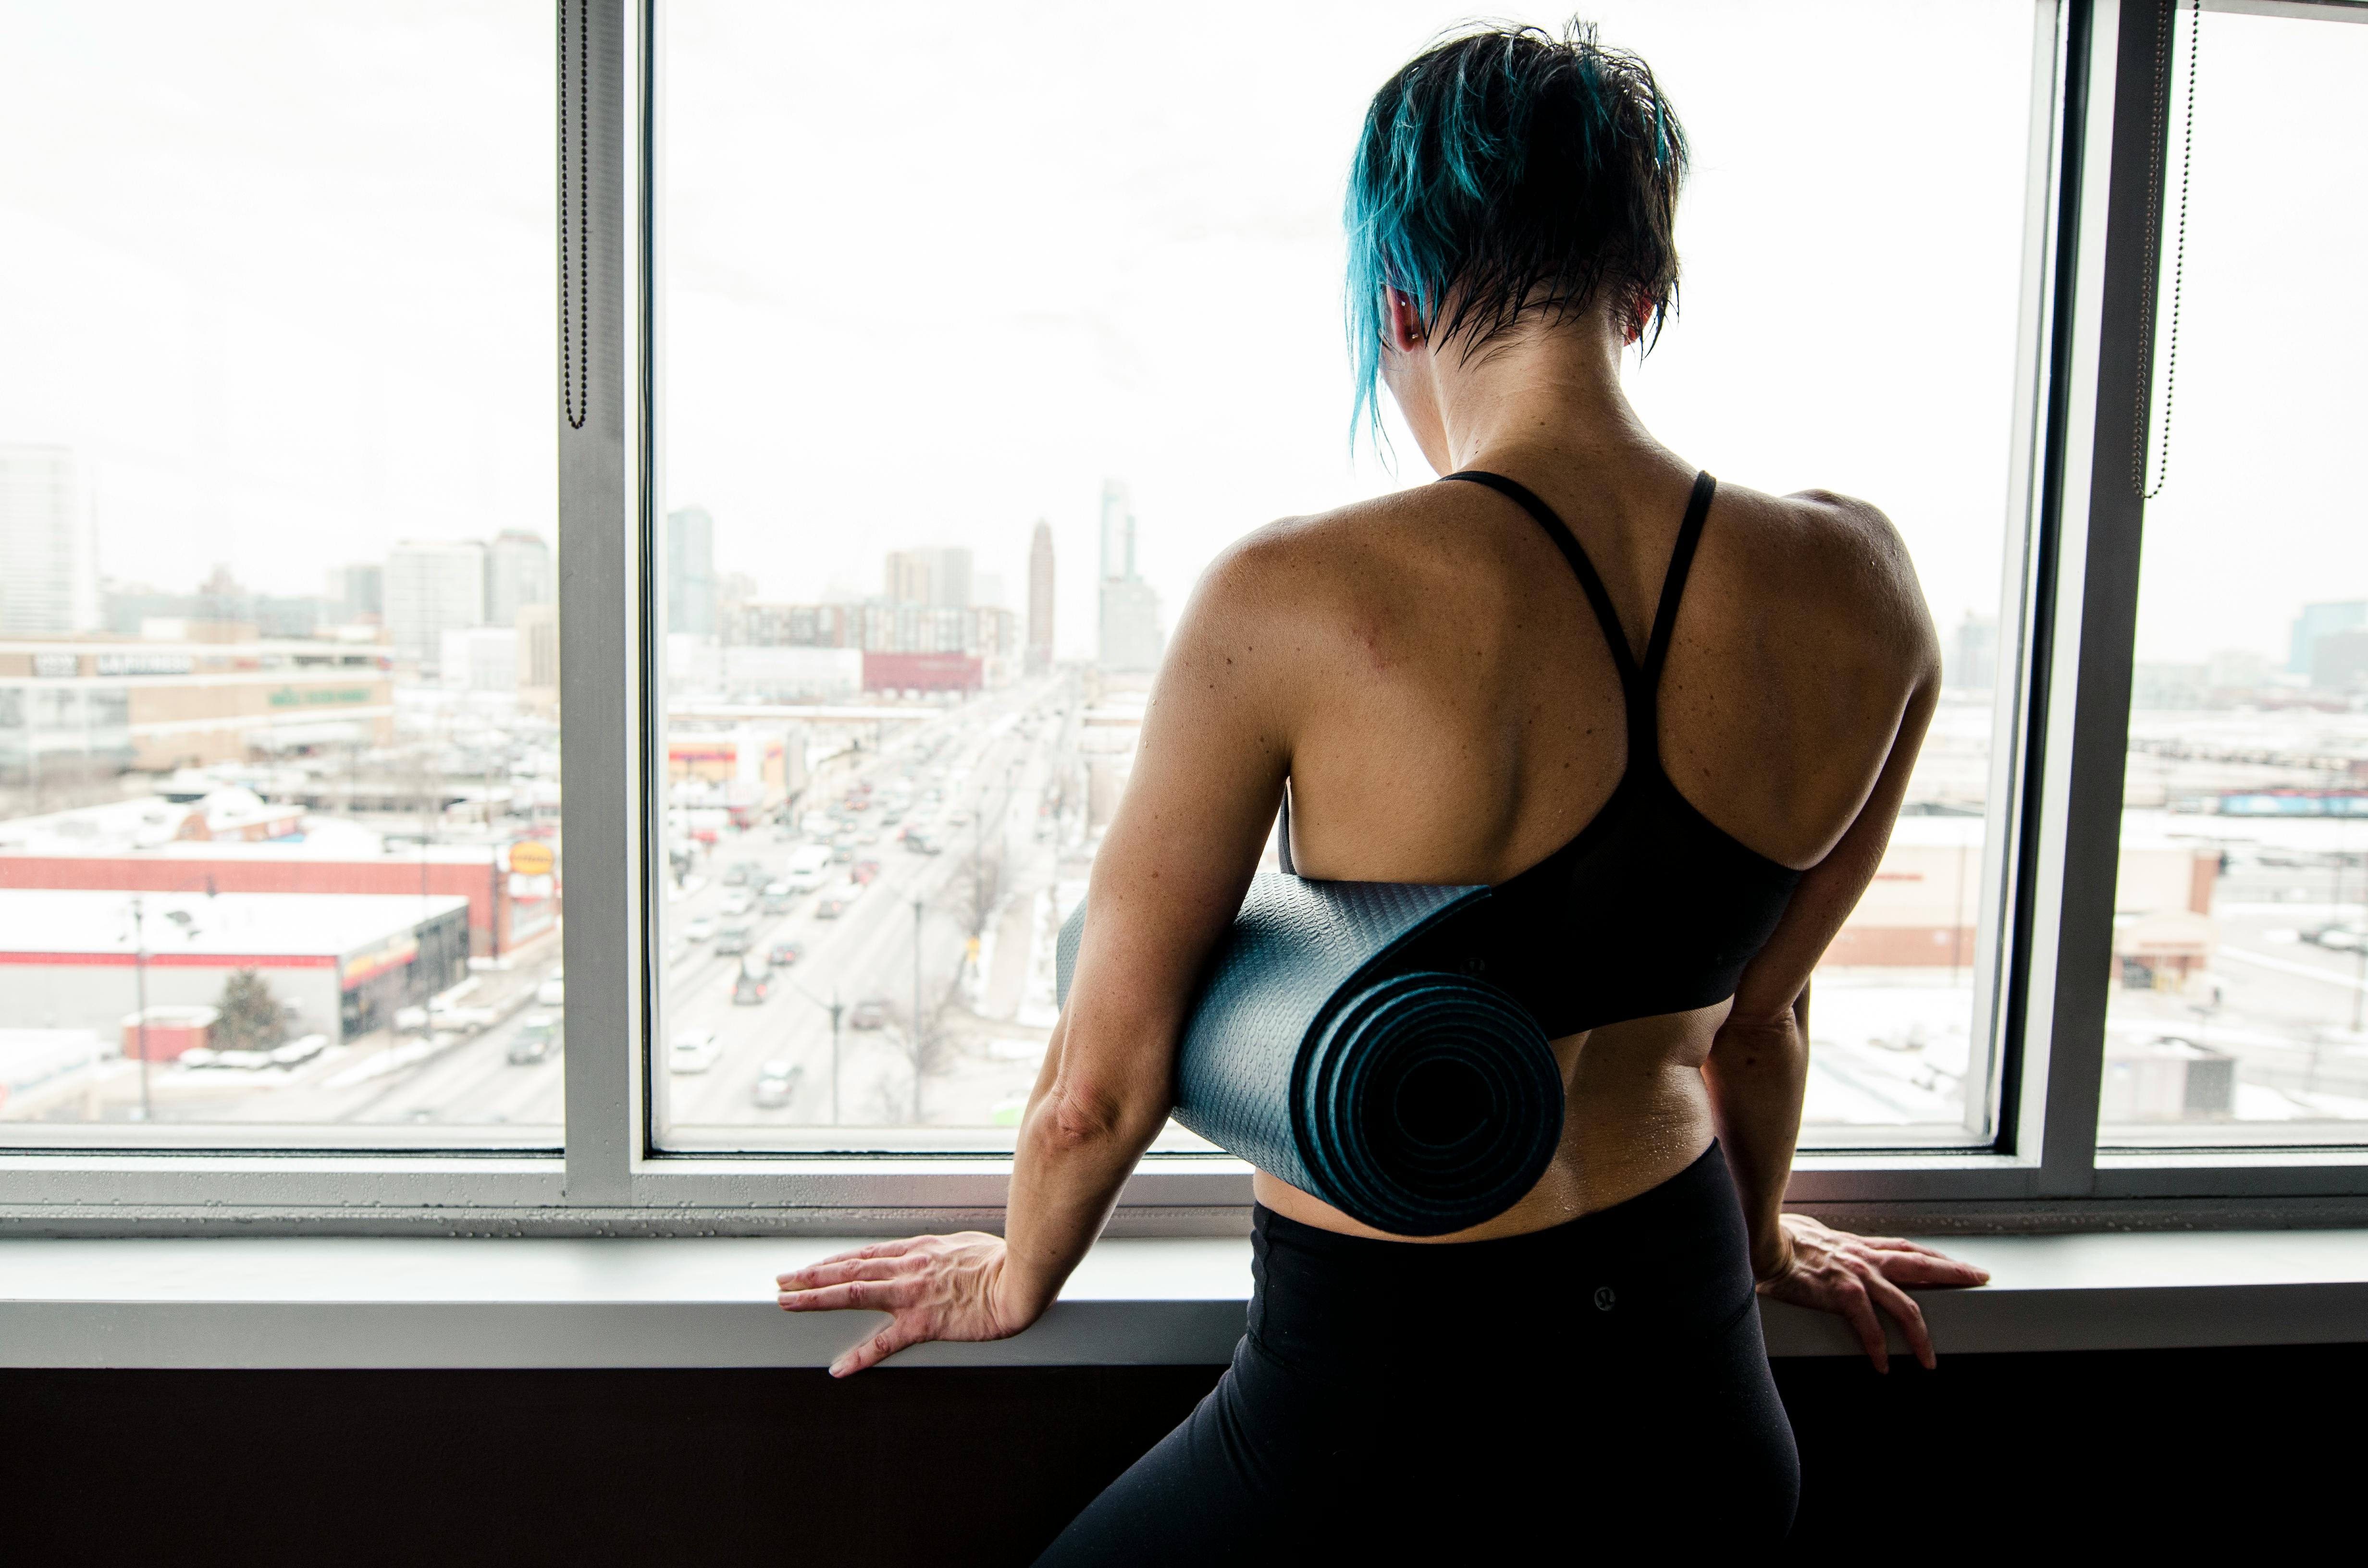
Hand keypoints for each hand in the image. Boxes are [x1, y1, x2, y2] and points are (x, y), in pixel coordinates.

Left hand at [776, 1232, 1034, 1376]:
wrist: (1019, 1280)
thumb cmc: (1001, 1262)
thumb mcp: (962, 1245)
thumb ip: (939, 1252)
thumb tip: (931, 1255)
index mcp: (917, 1250)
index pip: (865, 1256)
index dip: (834, 1262)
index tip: (811, 1266)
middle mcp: (907, 1268)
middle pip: (848, 1270)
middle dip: (811, 1275)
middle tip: (783, 1280)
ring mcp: (912, 1294)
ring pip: (854, 1293)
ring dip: (817, 1298)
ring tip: (788, 1302)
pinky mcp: (924, 1323)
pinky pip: (886, 1342)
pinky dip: (861, 1355)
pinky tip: (840, 1366)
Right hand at [1755, 1214, 1988, 1372]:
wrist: (1765, 1243)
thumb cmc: (1785, 1242)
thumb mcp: (1821, 1241)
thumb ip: (1838, 1251)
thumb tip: (1841, 1256)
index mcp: (1861, 1248)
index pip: (1909, 1249)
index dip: (1937, 1257)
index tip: (1960, 1264)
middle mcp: (1866, 1258)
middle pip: (1921, 1265)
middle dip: (1954, 1273)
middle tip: (1980, 1278)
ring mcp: (1858, 1275)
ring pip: (1905, 1305)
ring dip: (1921, 1335)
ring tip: (1929, 1359)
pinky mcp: (1842, 1293)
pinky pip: (1869, 1327)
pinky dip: (1879, 1348)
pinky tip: (1883, 1364)